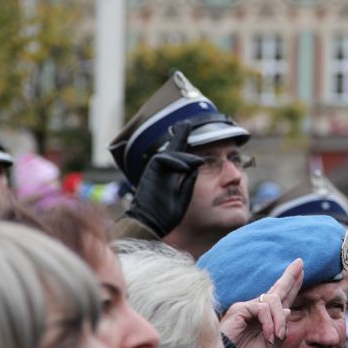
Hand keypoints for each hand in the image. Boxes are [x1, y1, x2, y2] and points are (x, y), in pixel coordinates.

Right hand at [127, 121, 203, 236]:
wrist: (149, 225)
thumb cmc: (164, 216)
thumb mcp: (183, 197)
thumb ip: (188, 182)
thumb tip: (197, 166)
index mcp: (170, 177)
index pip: (179, 159)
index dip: (185, 147)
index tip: (190, 134)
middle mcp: (161, 172)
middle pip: (172, 149)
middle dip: (179, 136)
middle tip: (186, 122)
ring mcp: (155, 171)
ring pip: (170, 154)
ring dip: (185, 156)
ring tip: (198, 162)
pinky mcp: (149, 173)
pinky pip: (162, 159)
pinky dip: (176, 162)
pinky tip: (186, 167)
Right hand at [220, 258, 303, 347]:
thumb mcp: (273, 347)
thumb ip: (282, 329)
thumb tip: (287, 308)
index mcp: (266, 318)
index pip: (281, 298)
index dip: (292, 286)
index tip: (301, 272)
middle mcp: (257, 309)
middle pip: (277, 289)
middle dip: (290, 276)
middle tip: (300, 263)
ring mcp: (248, 307)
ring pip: (274, 301)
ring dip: (279, 320)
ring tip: (277, 335)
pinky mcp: (241, 308)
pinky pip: (263, 308)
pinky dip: (269, 322)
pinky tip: (269, 335)